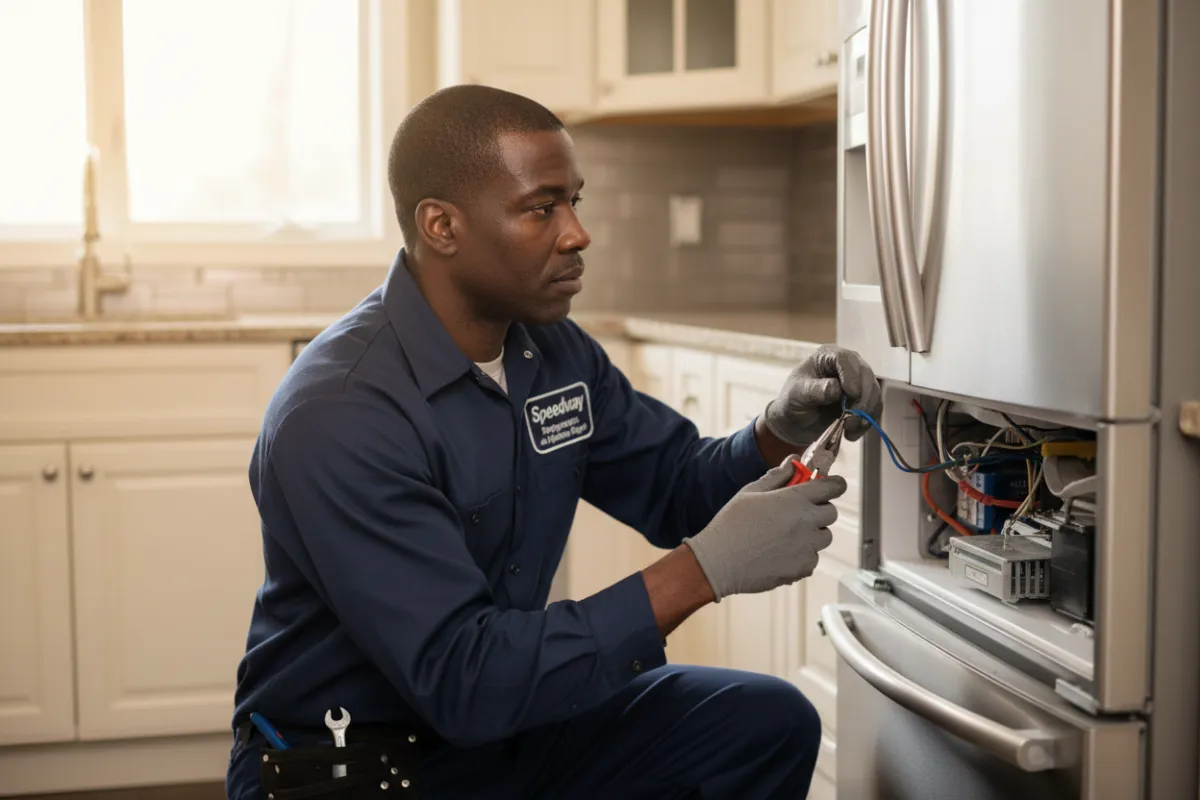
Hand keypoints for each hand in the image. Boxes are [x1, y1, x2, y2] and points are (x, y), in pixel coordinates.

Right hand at [681, 460, 844, 600]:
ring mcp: (807, 547)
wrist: (719, 561)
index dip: (835, 484)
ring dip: (813, 533)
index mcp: (794, 499)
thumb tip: (792, 462)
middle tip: (799, 512)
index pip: (832, 486)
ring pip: (824, 537)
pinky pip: (813, 558)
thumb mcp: (750, 492)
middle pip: (831, 512)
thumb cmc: (731, 524)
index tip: (833, 485)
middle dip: (820, 509)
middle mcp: (806, 521)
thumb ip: (776, 476)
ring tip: (787, 536)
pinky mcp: (803, 568)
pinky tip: (781, 553)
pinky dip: (803, 555)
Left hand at [763, 344, 882, 444]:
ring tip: (849, 429)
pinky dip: (867, 422)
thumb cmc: (793, 402)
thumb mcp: (796, 395)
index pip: (845, 358)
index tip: (851, 394)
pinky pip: (875, 408)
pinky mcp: (864, 400)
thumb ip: (814, 390)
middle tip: (851, 418)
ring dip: (866, 412)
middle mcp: (848, 365)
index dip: (851, 375)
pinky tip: (852, 433)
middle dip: (862, 398)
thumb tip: (835, 388)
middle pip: (865, 375)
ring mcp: (859, 382)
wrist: (797, 421)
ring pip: (874, 392)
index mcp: (828, 356)